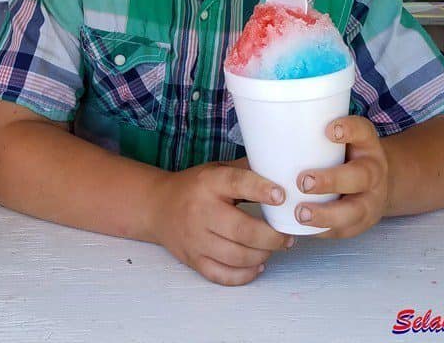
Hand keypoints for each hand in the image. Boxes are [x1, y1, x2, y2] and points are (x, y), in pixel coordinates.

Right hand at [151, 160, 294, 285]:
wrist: (158, 206)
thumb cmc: (194, 187)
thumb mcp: (216, 169)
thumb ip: (245, 169)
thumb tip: (281, 171)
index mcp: (209, 183)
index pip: (237, 183)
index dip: (261, 189)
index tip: (281, 195)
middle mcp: (200, 211)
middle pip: (241, 230)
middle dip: (271, 237)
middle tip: (286, 236)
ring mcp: (195, 239)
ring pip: (236, 256)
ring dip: (262, 255)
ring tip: (274, 248)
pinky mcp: (193, 260)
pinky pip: (222, 275)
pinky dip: (244, 275)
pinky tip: (256, 266)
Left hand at [294, 115, 388, 237]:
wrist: (375, 183)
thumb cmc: (343, 155)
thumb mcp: (338, 139)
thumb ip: (312, 135)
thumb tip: (262, 134)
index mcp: (366, 144)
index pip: (363, 131)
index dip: (349, 130)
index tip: (329, 130)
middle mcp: (373, 171)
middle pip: (360, 176)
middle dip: (332, 180)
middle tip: (303, 181)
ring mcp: (371, 199)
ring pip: (355, 210)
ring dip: (327, 214)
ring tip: (300, 213)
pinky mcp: (361, 223)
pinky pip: (345, 231)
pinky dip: (324, 231)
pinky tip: (303, 229)